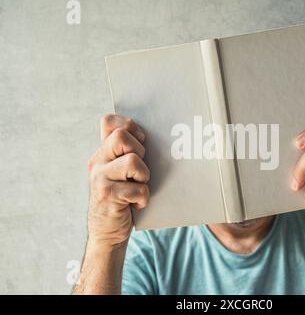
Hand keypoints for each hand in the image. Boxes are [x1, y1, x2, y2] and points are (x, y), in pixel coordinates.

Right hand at [87, 114, 149, 247]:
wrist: (108, 232)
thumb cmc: (124, 198)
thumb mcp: (122, 172)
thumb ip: (129, 153)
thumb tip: (158, 134)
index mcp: (103, 152)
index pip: (109, 121)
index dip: (129, 126)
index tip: (140, 142)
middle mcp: (97, 161)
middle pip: (122, 137)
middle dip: (140, 152)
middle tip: (138, 171)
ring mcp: (99, 178)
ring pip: (133, 161)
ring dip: (143, 176)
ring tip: (137, 187)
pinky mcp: (106, 195)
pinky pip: (138, 188)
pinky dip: (143, 197)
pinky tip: (135, 204)